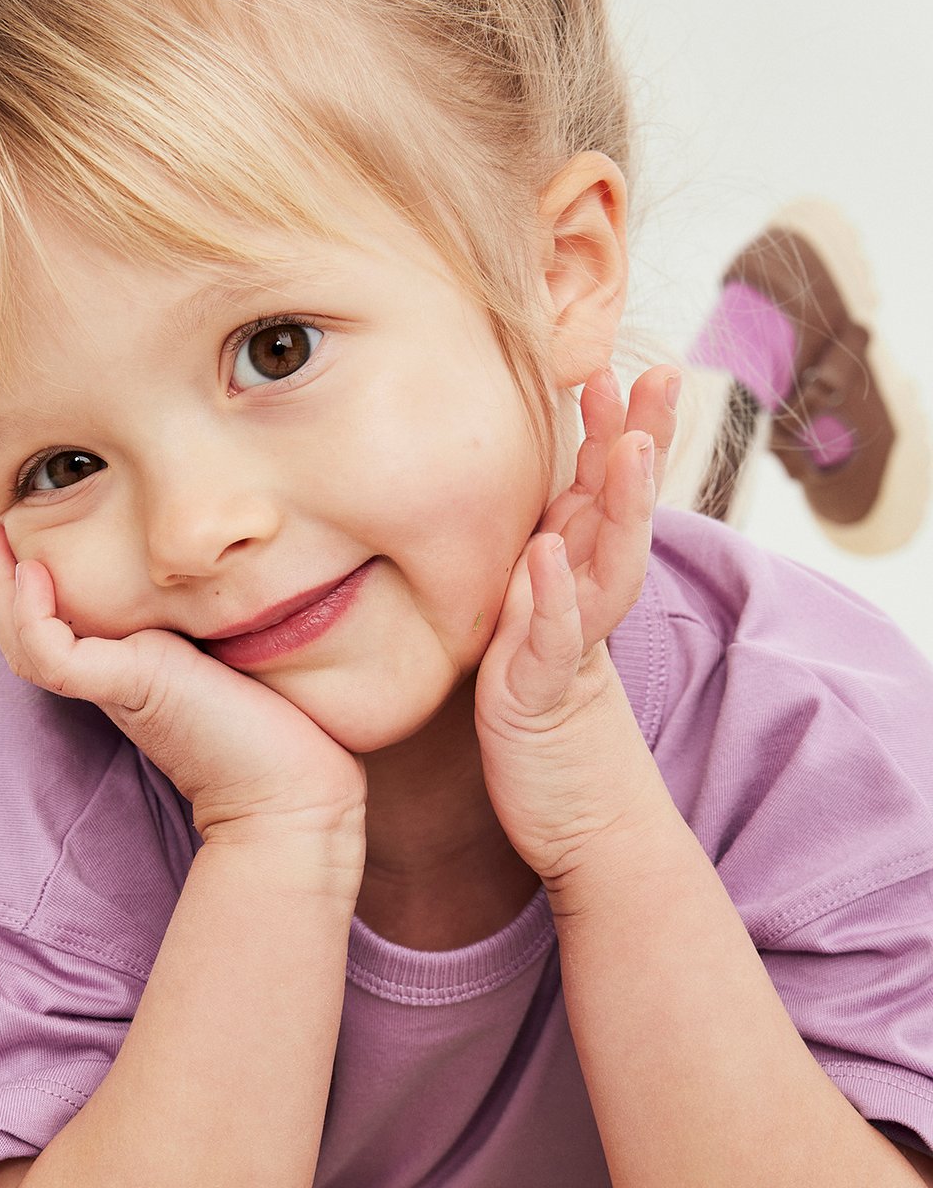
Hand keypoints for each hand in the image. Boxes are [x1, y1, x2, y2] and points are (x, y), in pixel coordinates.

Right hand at [0, 522, 367, 855]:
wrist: (296, 790)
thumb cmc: (280, 722)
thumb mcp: (232, 646)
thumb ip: (205, 616)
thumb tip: (217, 560)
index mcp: (130, 671)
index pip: (58, 628)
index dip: (30, 587)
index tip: (25, 534)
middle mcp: (114, 680)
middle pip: (27, 633)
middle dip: (0, 577)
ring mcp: (116, 687)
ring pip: (27, 642)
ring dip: (1, 588)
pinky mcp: (128, 691)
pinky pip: (52, 655)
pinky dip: (32, 615)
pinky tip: (36, 573)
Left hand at [473, 364, 678, 884]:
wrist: (577, 820)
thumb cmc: (546, 724)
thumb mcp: (533, 634)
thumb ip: (534, 576)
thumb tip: (528, 520)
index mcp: (579, 584)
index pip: (602, 496)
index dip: (614, 433)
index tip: (612, 368)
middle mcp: (586, 607)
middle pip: (623, 514)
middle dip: (641, 445)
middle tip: (658, 376)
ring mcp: (572, 649)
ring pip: (608, 566)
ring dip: (622, 505)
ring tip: (628, 446)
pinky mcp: (543, 697)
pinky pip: (554, 642)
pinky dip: (552, 597)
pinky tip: (545, 554)